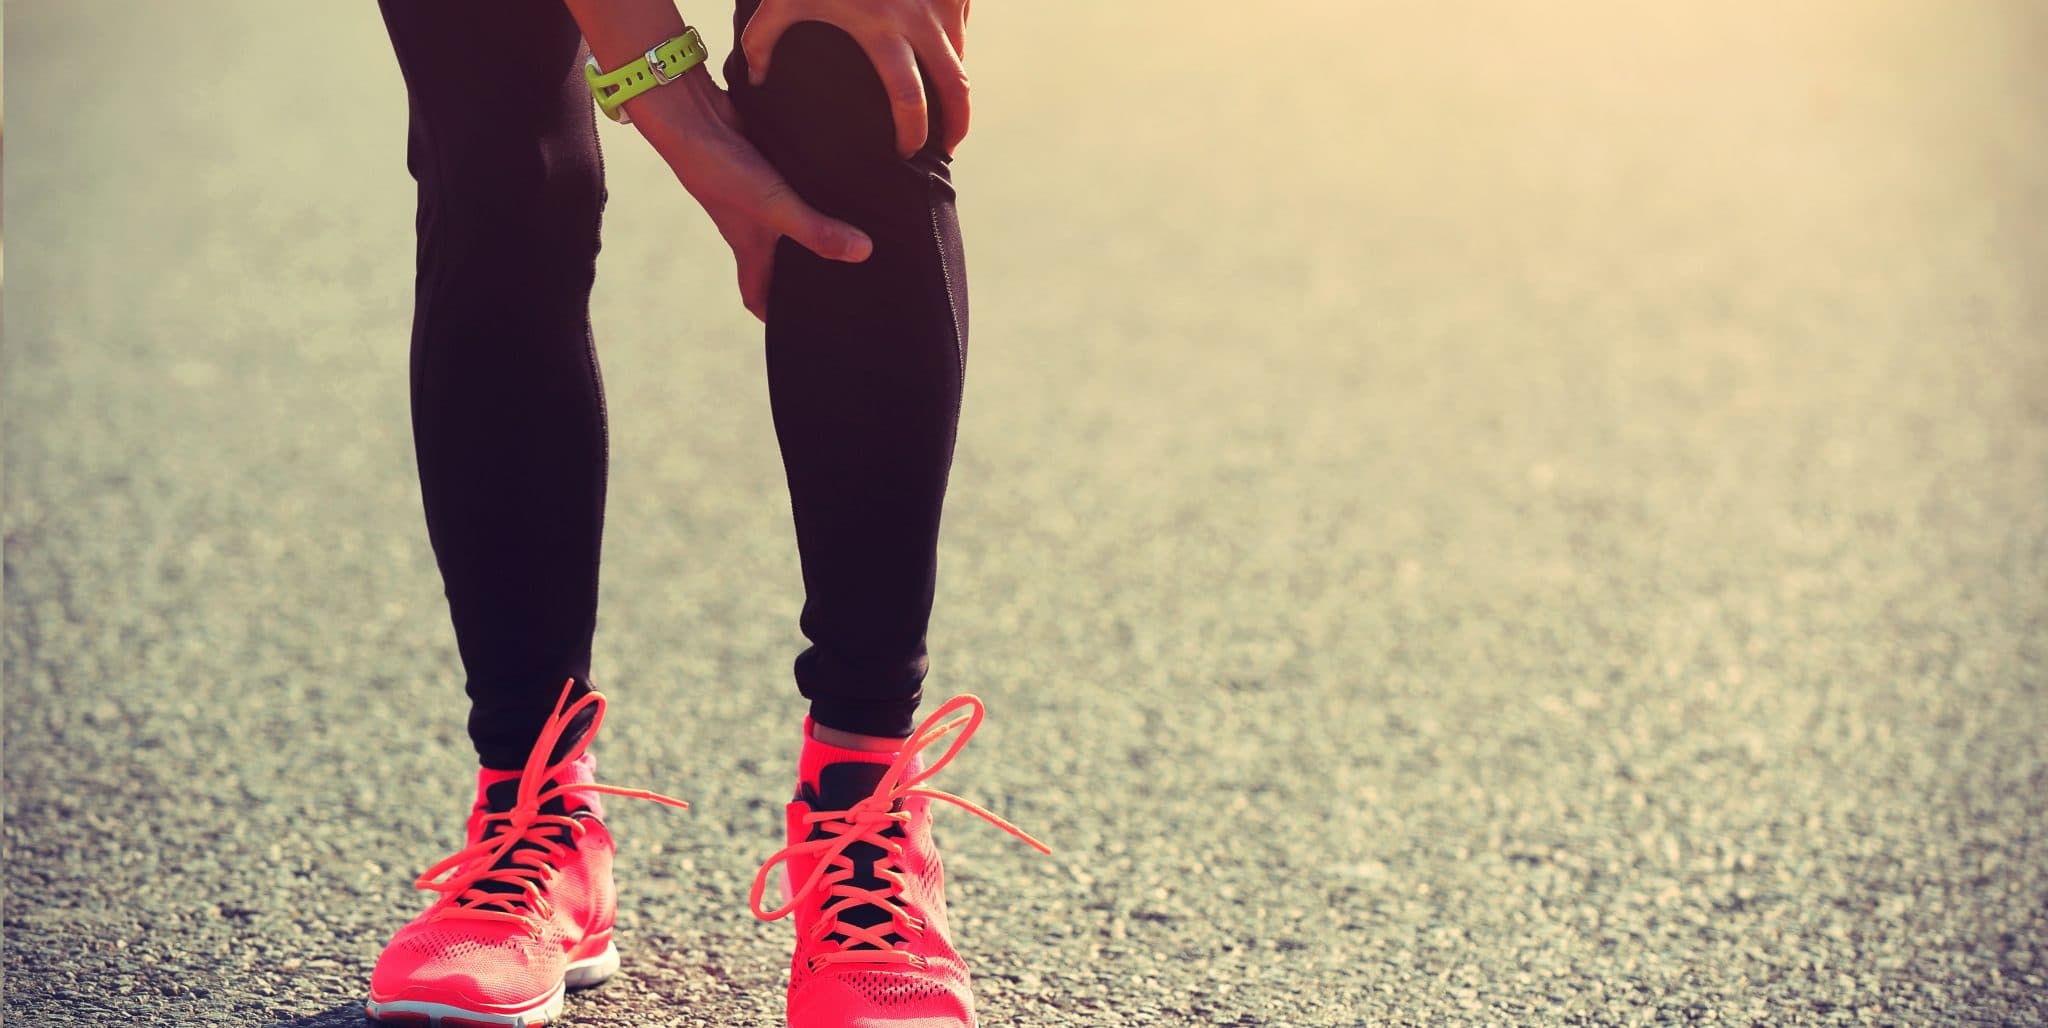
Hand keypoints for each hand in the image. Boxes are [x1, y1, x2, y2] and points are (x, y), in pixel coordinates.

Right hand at [626, 69, 873, 320]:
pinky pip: (797, 188)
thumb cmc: (723, 171)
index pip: (757, 296)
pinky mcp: (769, 168)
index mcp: (749, 249)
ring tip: (862, 236)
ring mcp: (760, 197)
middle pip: (780, 264)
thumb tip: (864, 253)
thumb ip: (816, 230)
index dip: (775, 317)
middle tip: (849, 283)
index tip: (803, 329)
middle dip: (806, 276)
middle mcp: (754, 227)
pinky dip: (818, 191)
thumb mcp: (774, 207)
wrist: (694, 114)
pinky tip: (850, 188)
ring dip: (818, 229)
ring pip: (791, 224)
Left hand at [741, 0, 971, 157]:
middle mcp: (920, 19)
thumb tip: (756, 79)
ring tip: (943, 104)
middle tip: (949, 145)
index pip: (908, 98)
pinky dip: (953, 43)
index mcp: (882, 30)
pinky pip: (960, 23)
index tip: (907, 151)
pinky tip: (939, 56)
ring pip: (960, 54)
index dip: (913, 132)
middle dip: (958, 123)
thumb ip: (763, 40)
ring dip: (954, 82)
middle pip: (955, 86)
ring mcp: (942, 0)